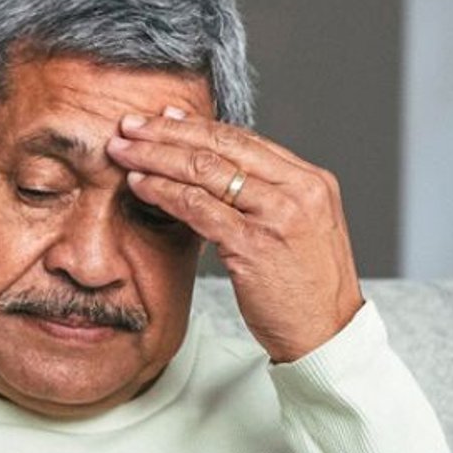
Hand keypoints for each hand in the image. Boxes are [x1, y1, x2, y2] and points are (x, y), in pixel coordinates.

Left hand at [106, 108, 361, 362]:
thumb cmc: (308, 290)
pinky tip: (140, 185)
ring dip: (157, 157)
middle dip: (169, 132)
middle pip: (222, 145)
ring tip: (124, 152)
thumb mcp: (300, 231)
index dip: (199, 126)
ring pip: (206, 170)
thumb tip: (224, 175)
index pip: (246, 139)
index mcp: (311, 181)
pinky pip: (198, 208)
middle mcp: (298, 190)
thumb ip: (270, 200)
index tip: (164, 118)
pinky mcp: (254, 245)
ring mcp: (277, 215)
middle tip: (130, 125)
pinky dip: (164, 192)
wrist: (328, 335)